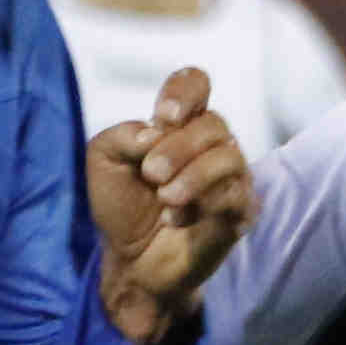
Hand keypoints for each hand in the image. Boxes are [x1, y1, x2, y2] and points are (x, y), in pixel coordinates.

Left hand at [87, 66, 254, 344]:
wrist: (132, 261)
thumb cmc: (122, 206)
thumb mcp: (104, 162)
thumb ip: (122, 135)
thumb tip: (155, 132)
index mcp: (179, 125)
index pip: (196, 83)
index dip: (183, 92)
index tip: (162, 118)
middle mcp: (211, 145)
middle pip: (213, 123)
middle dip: (178, 147)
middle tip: (151, 174)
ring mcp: (231, 177)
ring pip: (229, 156)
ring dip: (192, 176)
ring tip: (165, 198)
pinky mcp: (241, 210)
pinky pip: (236, 194)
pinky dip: (202, 204)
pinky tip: (178, 219)